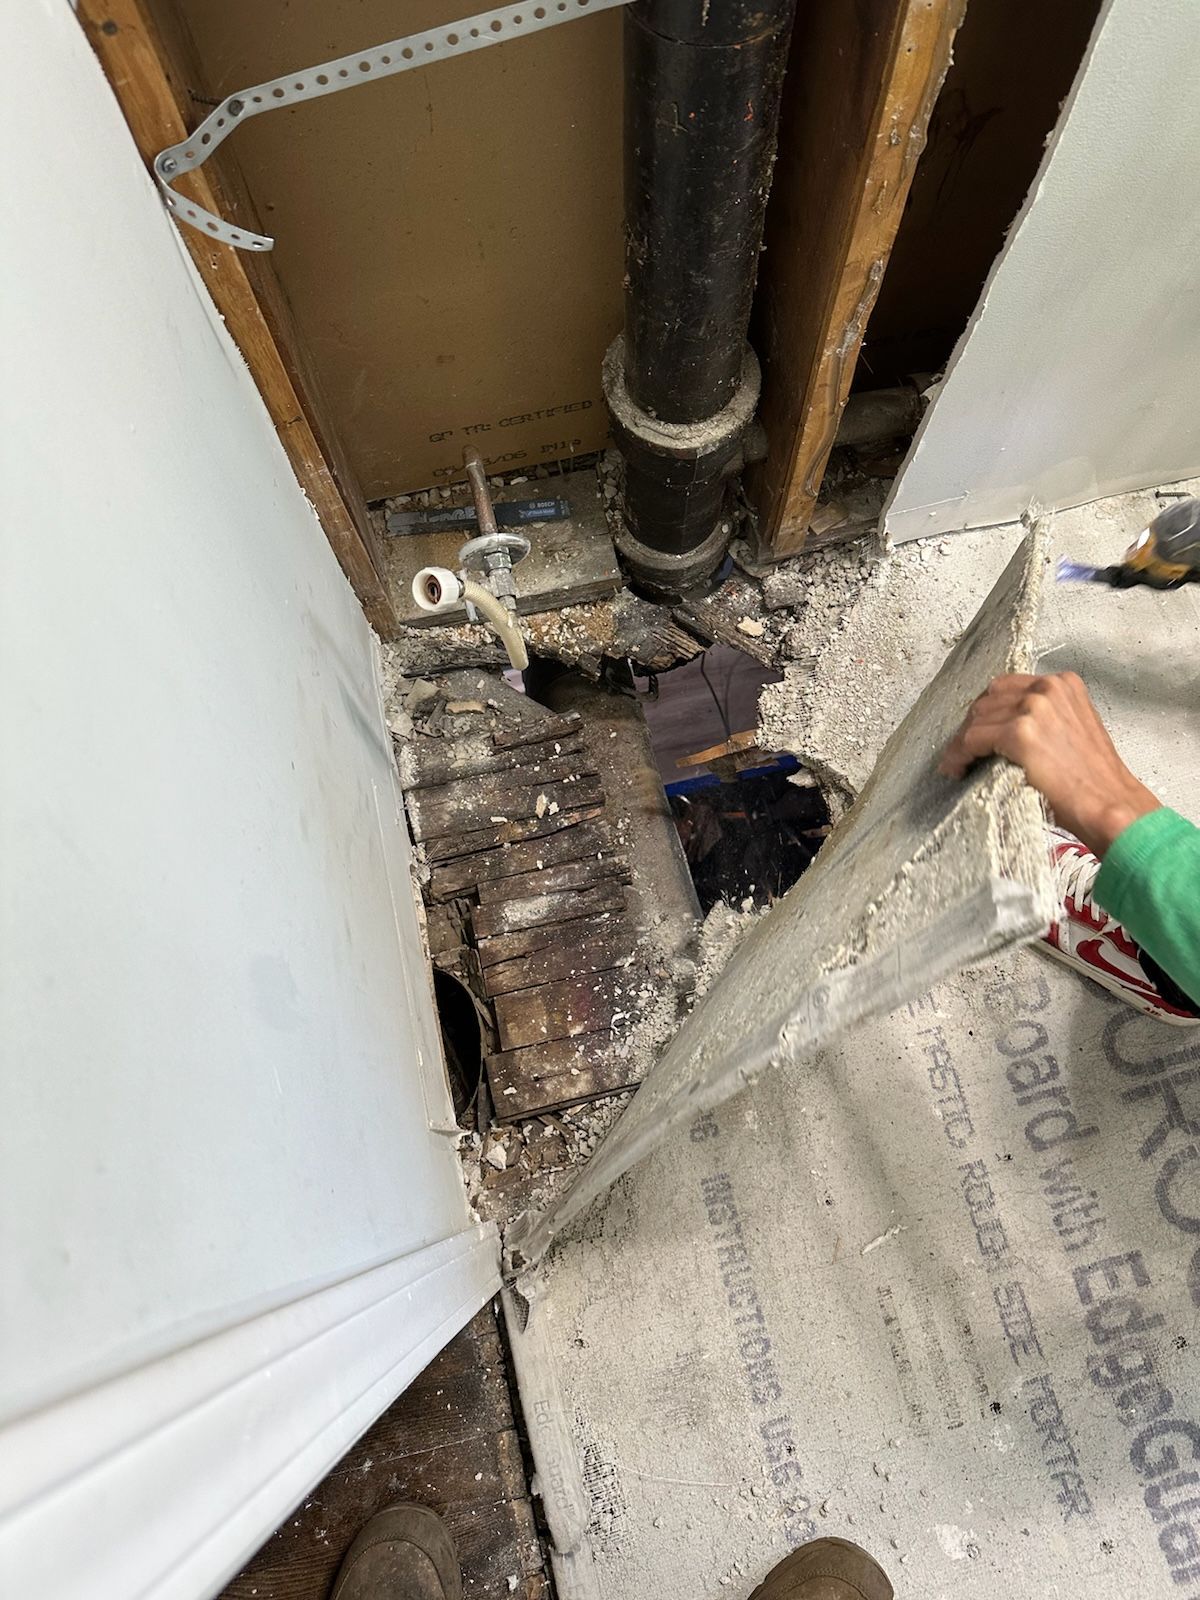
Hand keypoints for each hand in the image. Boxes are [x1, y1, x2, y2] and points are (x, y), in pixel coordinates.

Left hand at [939, 671, 1160, 856]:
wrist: (1109, 804)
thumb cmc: (1093, 779)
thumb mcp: (1073, 729)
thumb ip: (1044, 717)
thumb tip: (1003, 725)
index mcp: (1063, 683)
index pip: (1007, 688)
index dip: (987, 711)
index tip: (979, 730)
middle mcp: (1048, 688)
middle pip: (988, 700)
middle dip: (974, 725)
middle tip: (964, 751)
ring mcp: (1034, 708)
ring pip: (976, 719)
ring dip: (962, 743)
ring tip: (960, 764)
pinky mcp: (1020, 733)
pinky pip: (971, 741)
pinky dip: (958, 756)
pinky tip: (957, 770)